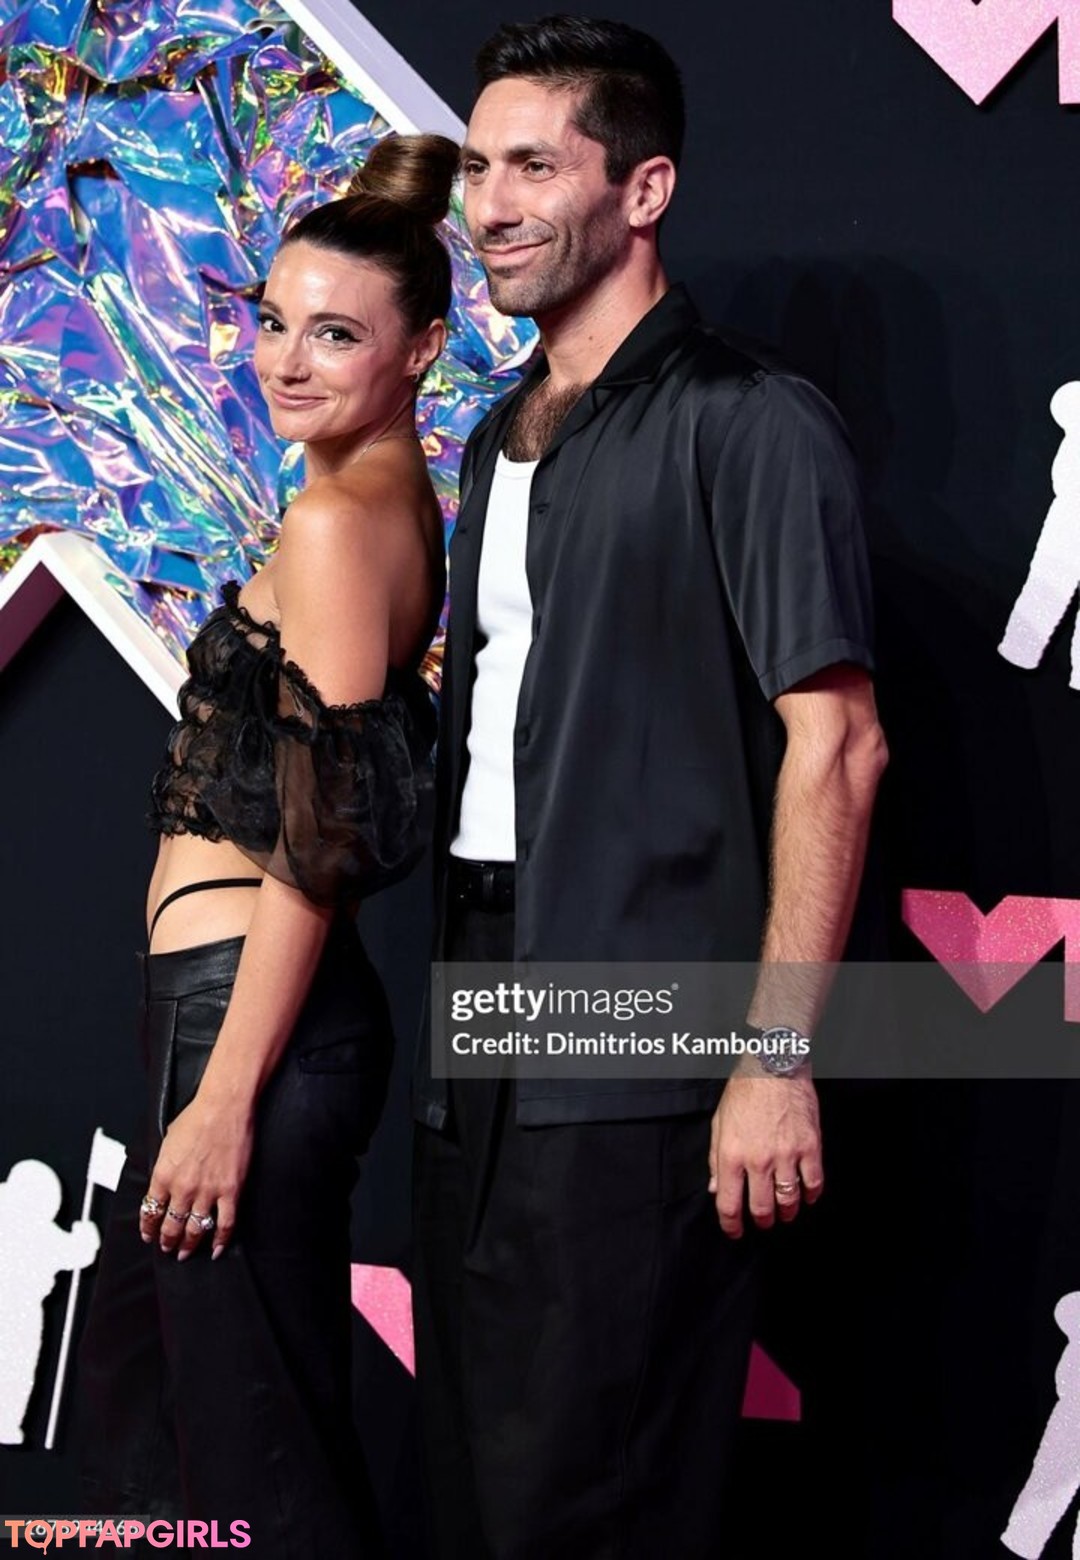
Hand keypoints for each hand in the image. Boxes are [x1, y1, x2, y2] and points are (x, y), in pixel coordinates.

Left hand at [139, 1095, 253, 1260]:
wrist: (224, 1106)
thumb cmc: (196, 1116)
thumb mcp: (167, 1141)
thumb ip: (164, 1165)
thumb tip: (163, 1180)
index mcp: (163, 1175)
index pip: (150, 1212)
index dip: (148, 1228)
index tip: (149, 1236)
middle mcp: (183, 1188)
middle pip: (171, 1226)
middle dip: (167, 1241)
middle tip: (167, 1247)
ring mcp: (208, 1191)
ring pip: (196, 1230)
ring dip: (189, 1245)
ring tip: (186, 1252)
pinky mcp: (231, 1190)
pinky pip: (225, 1224)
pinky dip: (221, 1241)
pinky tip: (217, 1249)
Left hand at [707, 1070, 823, 1237]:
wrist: (772, 1067)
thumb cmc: (743, 1092)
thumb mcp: (719, 1124)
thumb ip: (715, 1160)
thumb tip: (716, 1189)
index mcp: (731, 1155)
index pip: (729, 1204)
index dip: (731, 1225)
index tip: (735, 1231)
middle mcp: (758, 1160)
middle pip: (761, 1208)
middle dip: (762, 1221)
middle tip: (763, 1221)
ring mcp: (786, 1155)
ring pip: (788, 1201)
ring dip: (786, 1213)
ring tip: (784, 1212)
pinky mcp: (809, 1147)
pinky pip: (814, 1183)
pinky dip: (811, 1195)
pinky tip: (806, 1196)